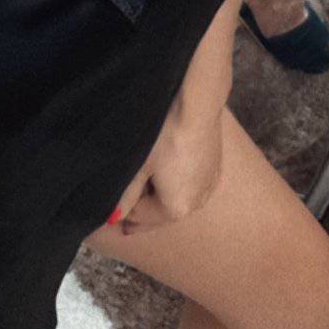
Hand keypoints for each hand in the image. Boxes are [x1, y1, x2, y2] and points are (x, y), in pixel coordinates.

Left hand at [114, 104, 224, 234]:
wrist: (196, 106)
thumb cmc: (164, 135)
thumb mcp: (138, 165)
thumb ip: (126, 195)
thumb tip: (113, 217)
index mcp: (176, 208)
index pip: (142, 217)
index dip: (126, 215)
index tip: (115, 216)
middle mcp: (196, 203)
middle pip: (163, 214)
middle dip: (146, 215)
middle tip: (130, 222)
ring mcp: (209, 185)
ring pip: (180, 200)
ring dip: (164, 201)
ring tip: (146, 197)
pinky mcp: (215, 168)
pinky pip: (193, 186)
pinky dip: (179, 186)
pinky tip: (170, 177)